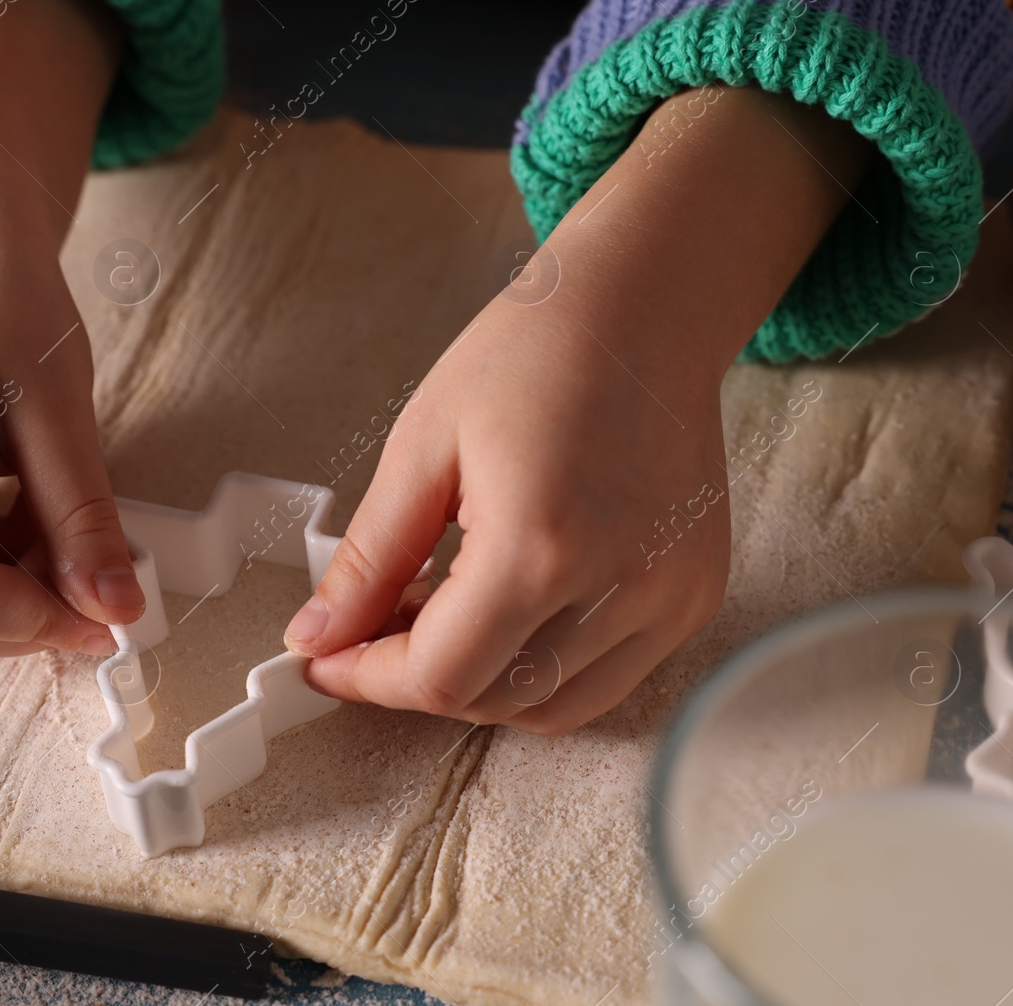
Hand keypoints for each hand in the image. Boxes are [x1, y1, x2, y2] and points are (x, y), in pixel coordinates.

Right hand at [0, 241, 139, 656]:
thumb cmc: (1, 298)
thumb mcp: (61, 416)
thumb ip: (86, 524)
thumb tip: (116, 609)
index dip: (41, 624)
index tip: (111, 618)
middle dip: (25, 617)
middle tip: (101, 589)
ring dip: (10, 597)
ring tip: (70, 541)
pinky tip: (35, 527)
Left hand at [289, 87, 870, 732]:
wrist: (644, 305)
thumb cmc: (532, 353)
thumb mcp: (422, 448)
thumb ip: (369, 561)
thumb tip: (317, 638)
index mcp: (540, 546)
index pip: (441, 675)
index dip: (368, 678)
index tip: (324, 659)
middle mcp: (619, 587)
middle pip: (494, 700)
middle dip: (419, 677)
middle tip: (375, 622)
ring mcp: (670, 598)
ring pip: (554, 707)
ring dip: (483, 683)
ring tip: (440, 612)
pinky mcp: (695, 596)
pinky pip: (608, 678)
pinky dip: (545, 667)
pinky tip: (509, 604)